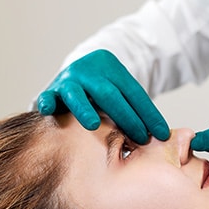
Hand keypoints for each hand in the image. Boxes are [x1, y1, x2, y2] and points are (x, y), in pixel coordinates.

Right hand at [37, 49, 169, 143]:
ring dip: (85, 110)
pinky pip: (47, 96)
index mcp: (112, 69)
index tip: (163, 134)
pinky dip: (46, 102)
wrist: (77, 72)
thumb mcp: (121, 92)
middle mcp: (90, 71)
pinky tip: (47, 110)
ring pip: (77, 94)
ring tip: (92, 125)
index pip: (134, 93)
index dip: (149, 114)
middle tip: (141, 139)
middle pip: (109, 95)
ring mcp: (70, 79)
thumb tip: (160, 137)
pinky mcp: (52, 89)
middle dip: (127, 118)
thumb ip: (135, 109)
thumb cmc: (105, 92)